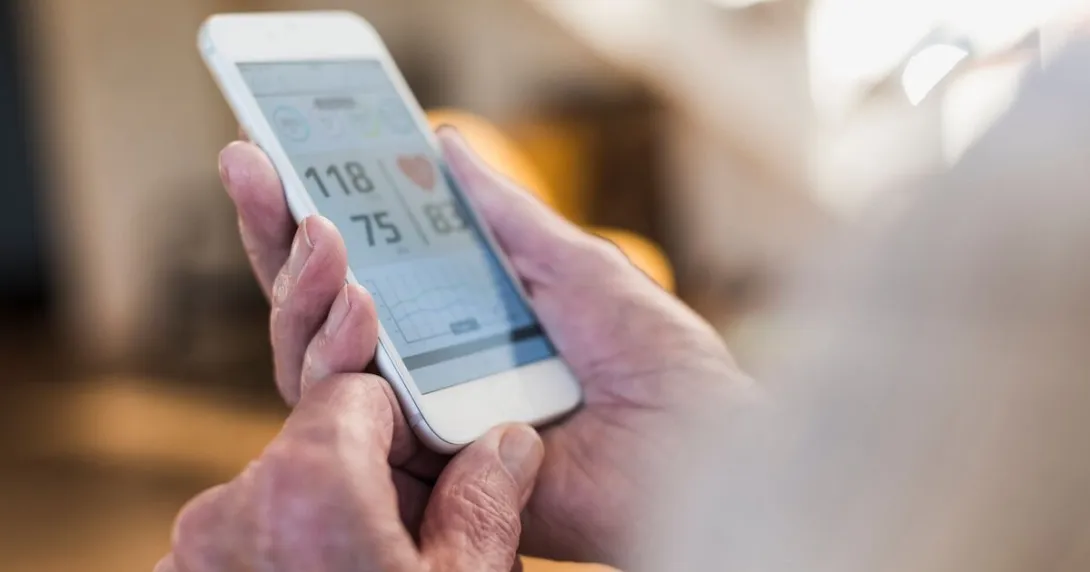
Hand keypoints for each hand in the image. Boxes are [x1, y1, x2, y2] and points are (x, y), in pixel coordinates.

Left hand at [156, 296, 544, 570]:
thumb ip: (484, 502)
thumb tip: (510, 442)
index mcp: (312, 484)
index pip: (355, 386)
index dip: (399, 394)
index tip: (424, 397)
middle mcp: (234, 502)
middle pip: (305, 416)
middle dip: (339, 381)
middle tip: (336, 266)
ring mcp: (200, 547)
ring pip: (276, 477)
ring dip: (317, 473)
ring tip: (368, 479)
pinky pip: (246, 525)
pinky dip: (279, 521)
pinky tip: (327, 537)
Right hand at [216, 128, 748, 565]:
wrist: (692, 446)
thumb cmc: (654, 360)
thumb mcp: (573, 265)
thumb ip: (503, 217)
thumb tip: (446, 145)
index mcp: (461, 324)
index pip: (364, 270)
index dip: (312, 216)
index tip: (273, 157)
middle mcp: (428, 374)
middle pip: (323, 311)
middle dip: (278, 237)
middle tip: (254, 168)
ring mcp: (419, 425)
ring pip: (316, 364)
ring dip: (303, 291)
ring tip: (314, 230)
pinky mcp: (423, 476)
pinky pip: (351, 426)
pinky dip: (336, 361)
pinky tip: (348, 299)